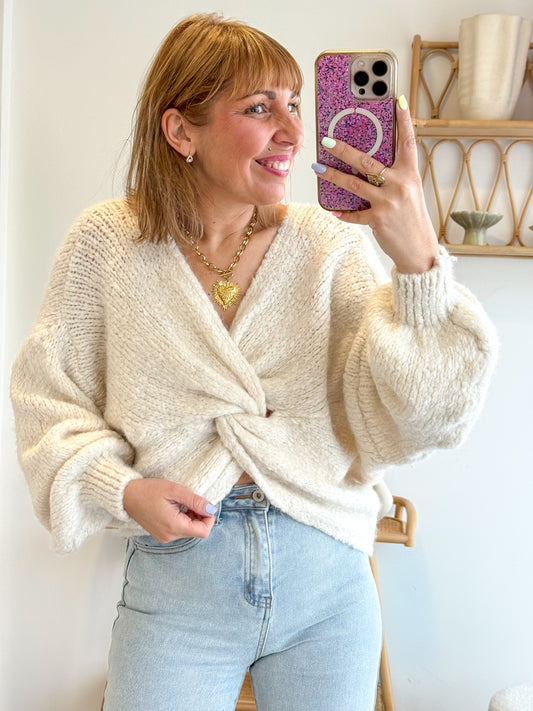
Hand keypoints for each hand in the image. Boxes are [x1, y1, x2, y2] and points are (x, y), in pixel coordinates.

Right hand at [123, 478, 215, 542]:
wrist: (126, 495)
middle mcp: (169, 536)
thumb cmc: (149, 490)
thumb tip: (211, 509)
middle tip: (190, 501)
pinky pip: (179, 530)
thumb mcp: (175, 491)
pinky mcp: (160, 535)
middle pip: (196, 532)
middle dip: (199, 516)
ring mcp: (164, 537)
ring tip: (181, 503)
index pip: (204, 532)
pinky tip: (175, 508)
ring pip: (188, 531)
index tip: (204, 504)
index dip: (209, 518)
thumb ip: (195, 501)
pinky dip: (182, 520)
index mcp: (174, 526)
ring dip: (191, 517)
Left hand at [314, 96, 439, 273]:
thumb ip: (393, 177)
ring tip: (318, 168)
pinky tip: (332, 209)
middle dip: (344, 150)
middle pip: (367, 162)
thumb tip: (367, 165)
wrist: (419, 250)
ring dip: (333, 176)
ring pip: (354, 184)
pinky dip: (343, 212)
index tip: (398, 101)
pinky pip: (354, 214)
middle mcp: (400, 185)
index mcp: (410, 174)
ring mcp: (388, 202)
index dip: (403, 121)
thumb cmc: (411, 219)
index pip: (408, 142)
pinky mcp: (378, 219)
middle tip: (327, 140)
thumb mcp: (409, 192)